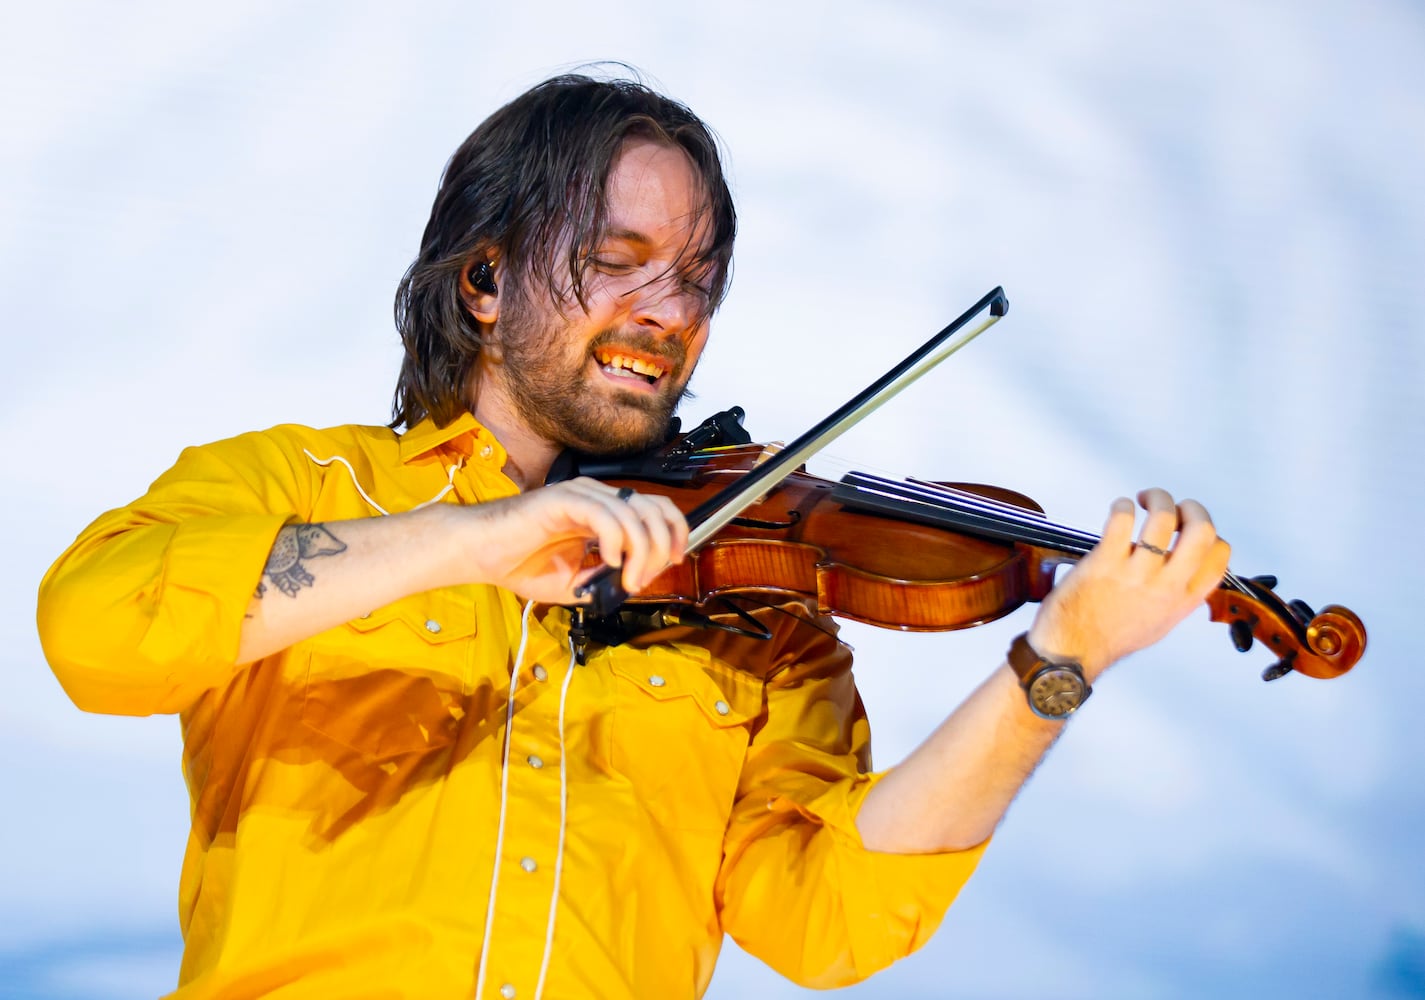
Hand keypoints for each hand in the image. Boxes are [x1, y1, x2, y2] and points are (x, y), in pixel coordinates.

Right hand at [454, 477, 688, 603]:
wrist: (480, 553)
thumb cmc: (519, 563)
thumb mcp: (575, 583)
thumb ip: (604, 581)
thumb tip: (634, 581)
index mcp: (603, 512)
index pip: (656, 508)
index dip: (675, 532)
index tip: (674, 561)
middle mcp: (597, 498)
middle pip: (654, 509)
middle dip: (661, 547)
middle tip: (642, 579)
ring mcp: (581, 495)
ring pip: (633, 515)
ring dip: (639, 553)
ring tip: (626, 579)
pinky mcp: (563, 499)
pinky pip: (605, 515)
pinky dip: (616, 541)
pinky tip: (608, 561)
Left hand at [1027, 488, 1231, 678]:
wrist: (1071, 652)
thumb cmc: (1110, 638)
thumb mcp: (1160, 624)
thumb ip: (1177, 598)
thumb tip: (1187, 573)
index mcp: (1182, 600)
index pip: (1219, 556)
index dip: (1212, 534)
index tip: (1193, 528)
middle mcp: (1165, 586)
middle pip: (1202, 531)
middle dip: (1193, 508)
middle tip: (1176, 507)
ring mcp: (1136, 573)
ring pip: (1163, 518)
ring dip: (1158, 497)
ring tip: (1144, 500)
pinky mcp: (1104, 562)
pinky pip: (1122, 519)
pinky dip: (1123, 506)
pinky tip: (1120, 509)